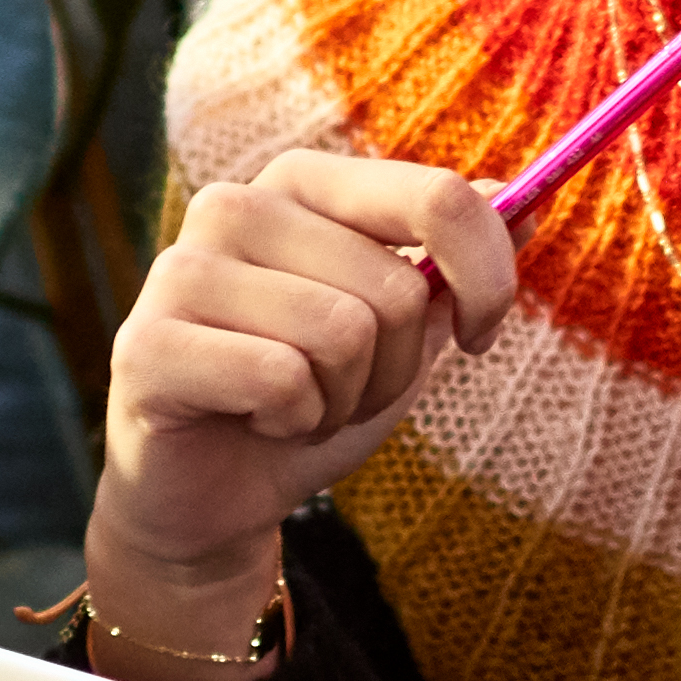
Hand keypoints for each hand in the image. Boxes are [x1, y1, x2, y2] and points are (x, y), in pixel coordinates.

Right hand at [86, 148, 515, 653]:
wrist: (212, 497)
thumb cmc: (311, 399)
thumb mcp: (406, 330)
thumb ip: (458, 260)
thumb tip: (534, 196)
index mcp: (303, 183)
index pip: (437, 195)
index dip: (488, 277)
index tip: (479, 334)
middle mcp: (236, 205)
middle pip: (397, 287)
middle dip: (396, 367)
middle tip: (343, 391)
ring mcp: (180, 269)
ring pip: (343, 333)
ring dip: (344, 399)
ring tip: (298, 407)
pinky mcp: (146, 343)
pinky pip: (281, 377)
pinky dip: (295, 422)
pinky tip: (258, 423)